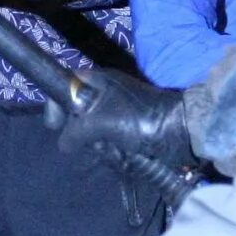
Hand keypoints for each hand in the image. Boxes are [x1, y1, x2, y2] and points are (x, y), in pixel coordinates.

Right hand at [50, 69, 199, 196]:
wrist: (180, 130)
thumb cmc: (139, 118)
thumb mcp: (100, 122)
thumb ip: (75, 131)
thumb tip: (64, 144)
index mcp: (97, 81)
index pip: (64, 85)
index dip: (55, 103)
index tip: (55, 124)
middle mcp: (104, 93)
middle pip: (75, 112)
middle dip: (79, 131)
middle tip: (89, 139)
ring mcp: (116, 112)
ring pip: (90, 131)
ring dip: (97, 144)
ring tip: (110, 148)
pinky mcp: (127, 129)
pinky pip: (107, 141)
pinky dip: (110, 150)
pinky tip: (119, 154)